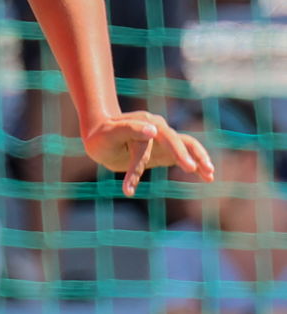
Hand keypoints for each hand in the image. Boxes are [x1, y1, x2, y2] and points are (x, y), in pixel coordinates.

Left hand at [82, 112, 214, 197]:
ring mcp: (164, 140)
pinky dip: (198, 164)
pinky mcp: (167, 151)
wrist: (103, 133)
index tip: (129, 188)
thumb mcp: (110, 134)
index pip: (144, 145)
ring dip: (199, 157)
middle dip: (182, 154)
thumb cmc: (103, 135)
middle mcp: (158, 129)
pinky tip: (208, 177)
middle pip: (176, 140)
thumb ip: (130, 130)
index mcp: (144, 124)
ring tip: (209, 174)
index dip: (137, 168)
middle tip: (191, 168)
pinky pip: (187, 155)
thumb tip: (152, 131)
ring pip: (188, 145)